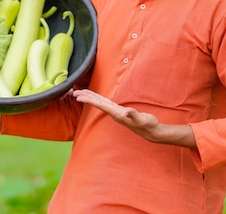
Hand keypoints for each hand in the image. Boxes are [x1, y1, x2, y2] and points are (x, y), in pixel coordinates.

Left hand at [72, 89, 195, 147]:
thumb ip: (134, 115)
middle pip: (97, 104)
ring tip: (81, 93)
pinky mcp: (120, 112)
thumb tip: (126, 112)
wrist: (152, 132)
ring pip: (101, 104)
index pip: (100, 105)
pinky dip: (99, 100)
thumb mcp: (142, 119)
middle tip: (74, 92)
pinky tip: (97, 99)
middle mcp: (115, 114)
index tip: (79, 96)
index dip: (89, 100)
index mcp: (117, 114)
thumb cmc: (148, 125)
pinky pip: (106, 104)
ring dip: (91, 98)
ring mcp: (117, 113)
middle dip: (86, 98)